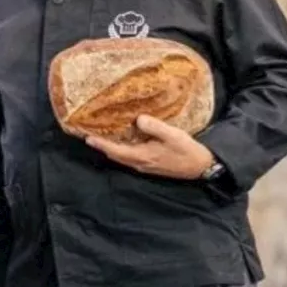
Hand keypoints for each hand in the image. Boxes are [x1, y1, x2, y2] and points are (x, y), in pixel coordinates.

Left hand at [84, 115, 213, 179]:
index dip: (100, 144)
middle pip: (115, 155)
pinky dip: (120, 150)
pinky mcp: (149, 164)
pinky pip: (129, 157)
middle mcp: (139, 163)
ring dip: (110, 148)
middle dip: (101, 146)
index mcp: (142, 156)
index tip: (87, 138)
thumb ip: (154, 127)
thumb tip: (138, 119)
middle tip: (89, 135)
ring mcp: (143, 166)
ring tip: (101, 136)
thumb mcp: (172, 135)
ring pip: (121, 157)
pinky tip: (121, 141)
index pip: (115, 151)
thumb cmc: (186, 150)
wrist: (199, 166)